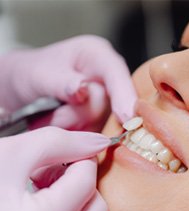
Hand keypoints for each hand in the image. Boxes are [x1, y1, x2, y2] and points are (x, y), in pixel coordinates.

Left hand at [0, 35, 136, 128]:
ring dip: (74, 128)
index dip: (124, 96)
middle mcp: (106, 79)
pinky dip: (76, 136)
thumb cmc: (29, 74)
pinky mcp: (101, 121)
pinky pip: (96, 136)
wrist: (21, 92)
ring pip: (101, 125)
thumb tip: (82, 89)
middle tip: (52, 115)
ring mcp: (105, 102)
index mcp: (96, 56)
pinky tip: (63, 125)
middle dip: (79, 116)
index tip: (127, 118)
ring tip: (52, 118)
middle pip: (109, 106)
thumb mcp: (38, 74)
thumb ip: (61, 82)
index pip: (117, 74)